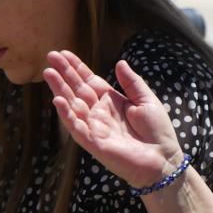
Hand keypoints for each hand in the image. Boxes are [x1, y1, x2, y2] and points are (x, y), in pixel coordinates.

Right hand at [43, 51, 183, 188]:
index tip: (63, 54)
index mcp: (111, 101)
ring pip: (72, 106)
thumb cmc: (157, 131)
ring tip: (49, 73)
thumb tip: (120, 62)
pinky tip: (58, 101)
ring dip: (60, 90)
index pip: (89, 81)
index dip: (76, 68)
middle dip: (63, 74)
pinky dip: (67, 115)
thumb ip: (132, 82)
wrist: (163, 159)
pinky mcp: (93, 143)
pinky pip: (77, 127)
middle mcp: (99, 112)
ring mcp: (94, 127)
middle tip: (50, 56)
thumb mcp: (147, 100)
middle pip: (77, 90)